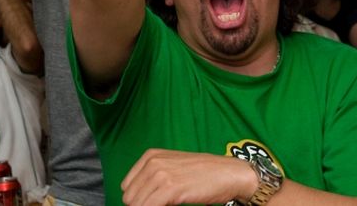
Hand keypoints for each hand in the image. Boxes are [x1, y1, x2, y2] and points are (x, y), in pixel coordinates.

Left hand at [121, 149, 255, 205]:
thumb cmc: (204, 174)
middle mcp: (153, 162)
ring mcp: (160, 174)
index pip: (127, 187)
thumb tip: (135, 199)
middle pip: (129, 198)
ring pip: (136, 205)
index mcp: (150, 156)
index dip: (139, 199)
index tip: (154, 202)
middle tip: (163, 205)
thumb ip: (152, 178)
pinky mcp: (169, 188)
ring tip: (168, 205)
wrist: (228, 174)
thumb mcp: (173, 168)